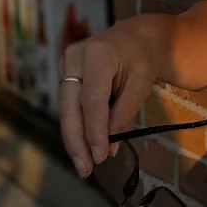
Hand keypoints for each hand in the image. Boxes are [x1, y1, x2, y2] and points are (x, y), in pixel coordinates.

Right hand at [58, 15, 170, 177]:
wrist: (137, 36)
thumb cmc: (143, 58)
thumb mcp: (142, 83)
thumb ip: (124, 112)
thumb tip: (109, 145)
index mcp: (98, 54)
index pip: (92, 100)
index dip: (94, 131)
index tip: (99, 157)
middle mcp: (75, 56)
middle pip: (71, 107)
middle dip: (77, 141)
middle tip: (85, 169)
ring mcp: (66, 63)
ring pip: (66, 109)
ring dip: (74, 138)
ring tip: (83, 164)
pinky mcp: (64, 72)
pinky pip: (69, 105)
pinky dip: (76, 126)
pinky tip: (83, 147)